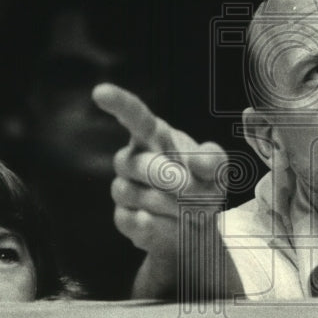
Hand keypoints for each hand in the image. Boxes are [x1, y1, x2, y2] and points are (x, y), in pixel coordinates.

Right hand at [92, 83, 227, 296]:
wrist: (197, 226)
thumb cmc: (204, 185)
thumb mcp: (217, 169)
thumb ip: (213, 159)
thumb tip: (197, 161)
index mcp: (153, 135)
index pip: (133, 115)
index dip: (118, 102)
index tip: (100, 92)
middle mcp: (131, 158)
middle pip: (144, 165)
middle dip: (178, 183)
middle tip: (201, 194)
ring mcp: (123, 188)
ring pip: (139, 196)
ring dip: (174, 207)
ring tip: (191, 210)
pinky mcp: (122, 218)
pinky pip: (135, 221)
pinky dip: (160, 225)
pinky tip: (171, 223)